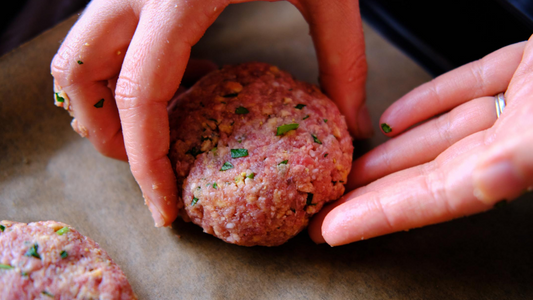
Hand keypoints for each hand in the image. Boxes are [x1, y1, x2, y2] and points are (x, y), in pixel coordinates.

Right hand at [50, 0, 369, 225]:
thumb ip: (343, 61)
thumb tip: (353, 126)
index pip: (140, 96)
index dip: (146, 163)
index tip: (164, 206)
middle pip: (79, 78)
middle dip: (107, 136)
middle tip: (153, 166)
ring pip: (77, 54)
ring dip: (104, 105)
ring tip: (163, 126)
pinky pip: (103, 35)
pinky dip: (123, 71)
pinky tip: (182, 76)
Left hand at [309, 36, 532, 245]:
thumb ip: (522, 156)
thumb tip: (489, 182)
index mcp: (522, 159)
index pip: (435, 198)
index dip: (380, 216)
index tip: (332, 229)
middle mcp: (517, 138)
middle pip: (429, 174)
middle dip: (374, 194)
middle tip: (327, 208)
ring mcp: (519, 103)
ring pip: (440, 134)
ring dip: (392, 151)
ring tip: (346, 168)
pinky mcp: (522, 68)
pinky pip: (466, 87)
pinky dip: (427, 103)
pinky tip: (392, 120)